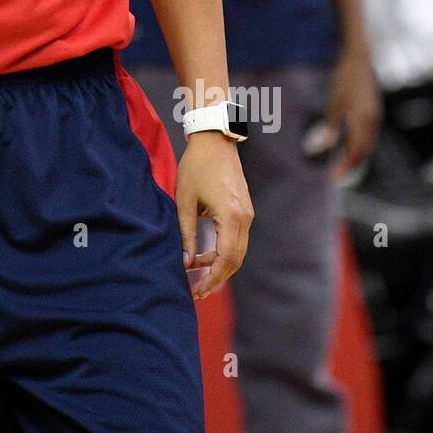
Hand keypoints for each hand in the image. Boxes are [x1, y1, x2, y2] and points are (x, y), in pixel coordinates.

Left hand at [175, 131, 253, 299]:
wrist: (214, 141)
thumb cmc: (196, 167)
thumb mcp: (185, 201)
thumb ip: (187, 234)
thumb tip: (186, 263)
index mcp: (231, 217)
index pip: (225, 259)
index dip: (211, 279)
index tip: (196, 291)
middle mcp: (245, 218)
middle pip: (235, 260)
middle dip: (217, 278)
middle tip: (197, 291)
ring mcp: (247, 214)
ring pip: (238, 251)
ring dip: (220, 265)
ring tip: (197, 274)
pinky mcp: (245, 210)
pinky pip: (237, 239)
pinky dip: (224, 251)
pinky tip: (206, 256)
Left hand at [328, 48, 382, 178]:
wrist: (359, 60)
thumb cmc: (345, 78)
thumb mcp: (335, 101)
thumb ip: (331, 125)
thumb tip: (323, 147)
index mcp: (363, 120)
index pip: (355, 151)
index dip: (345, 167)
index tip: (332, 178)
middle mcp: (373, 121)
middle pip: (363, 152)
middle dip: (350, 166)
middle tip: (335, 177)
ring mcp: (375, 117)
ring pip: (368, 145)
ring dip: (355, 158)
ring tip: (341, 168)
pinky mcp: (374, 114)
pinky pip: (369, 137)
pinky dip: (359, 147)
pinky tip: (349, 149)